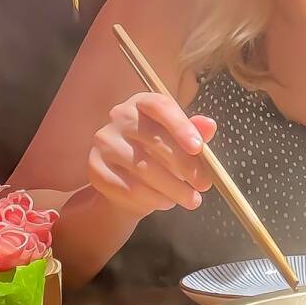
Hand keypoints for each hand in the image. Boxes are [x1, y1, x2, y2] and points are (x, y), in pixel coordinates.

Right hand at [88, 92, 216, 219]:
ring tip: (191, 199)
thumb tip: (210, 125)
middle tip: (204, 184)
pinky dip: (154, 199)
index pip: (160, 106)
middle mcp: (119, 116)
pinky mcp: (95, 169)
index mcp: (142, 102)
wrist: (127, 183)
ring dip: (173, 188)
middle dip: (185, 165)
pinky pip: (129, 188)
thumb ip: (195, 132)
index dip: (181, 125)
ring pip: (143, 168)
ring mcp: (104, 142)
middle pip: (154, 139)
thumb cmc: (158, 155)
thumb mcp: (180, 141)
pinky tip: (167, 202)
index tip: (199, 148)